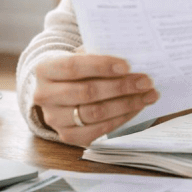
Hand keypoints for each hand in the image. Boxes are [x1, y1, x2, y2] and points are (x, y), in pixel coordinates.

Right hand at [33, 52, 158, 145]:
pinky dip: (121, 118)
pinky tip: (136, 107)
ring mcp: (55, 119)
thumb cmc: (75, 69)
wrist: (58, 90)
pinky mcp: (68, 136)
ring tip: (147, 95)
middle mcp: (45, 96)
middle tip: (145, 81)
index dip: (101, 66)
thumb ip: (98, 55)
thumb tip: (130, 62)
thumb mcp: (79, 55)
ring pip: (95, 113)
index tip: (127, 65)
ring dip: (126, 104)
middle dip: (121, 87)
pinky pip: (99, 130)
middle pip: (87, 92)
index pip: (73, 67)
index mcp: (44, 70)